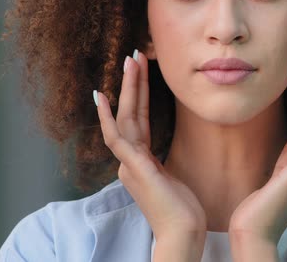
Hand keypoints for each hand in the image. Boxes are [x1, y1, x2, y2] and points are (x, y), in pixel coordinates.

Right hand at [93, 49, 206, 237]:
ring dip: (127, 88)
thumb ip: (162, 164)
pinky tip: (103, 98)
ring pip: (124, 118)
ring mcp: (128, 163)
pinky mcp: (133, 167)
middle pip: (128, 114)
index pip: (138, 120)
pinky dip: (107, 117)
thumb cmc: (182, 209)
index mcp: (140, 160)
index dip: (139, 95)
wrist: (182, 231)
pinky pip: (116, 137)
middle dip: (132, 83)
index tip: (142, 72)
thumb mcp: (173, 177)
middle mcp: (129, 160)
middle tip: (134, 54)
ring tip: (130, 60)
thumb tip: (161, 157)